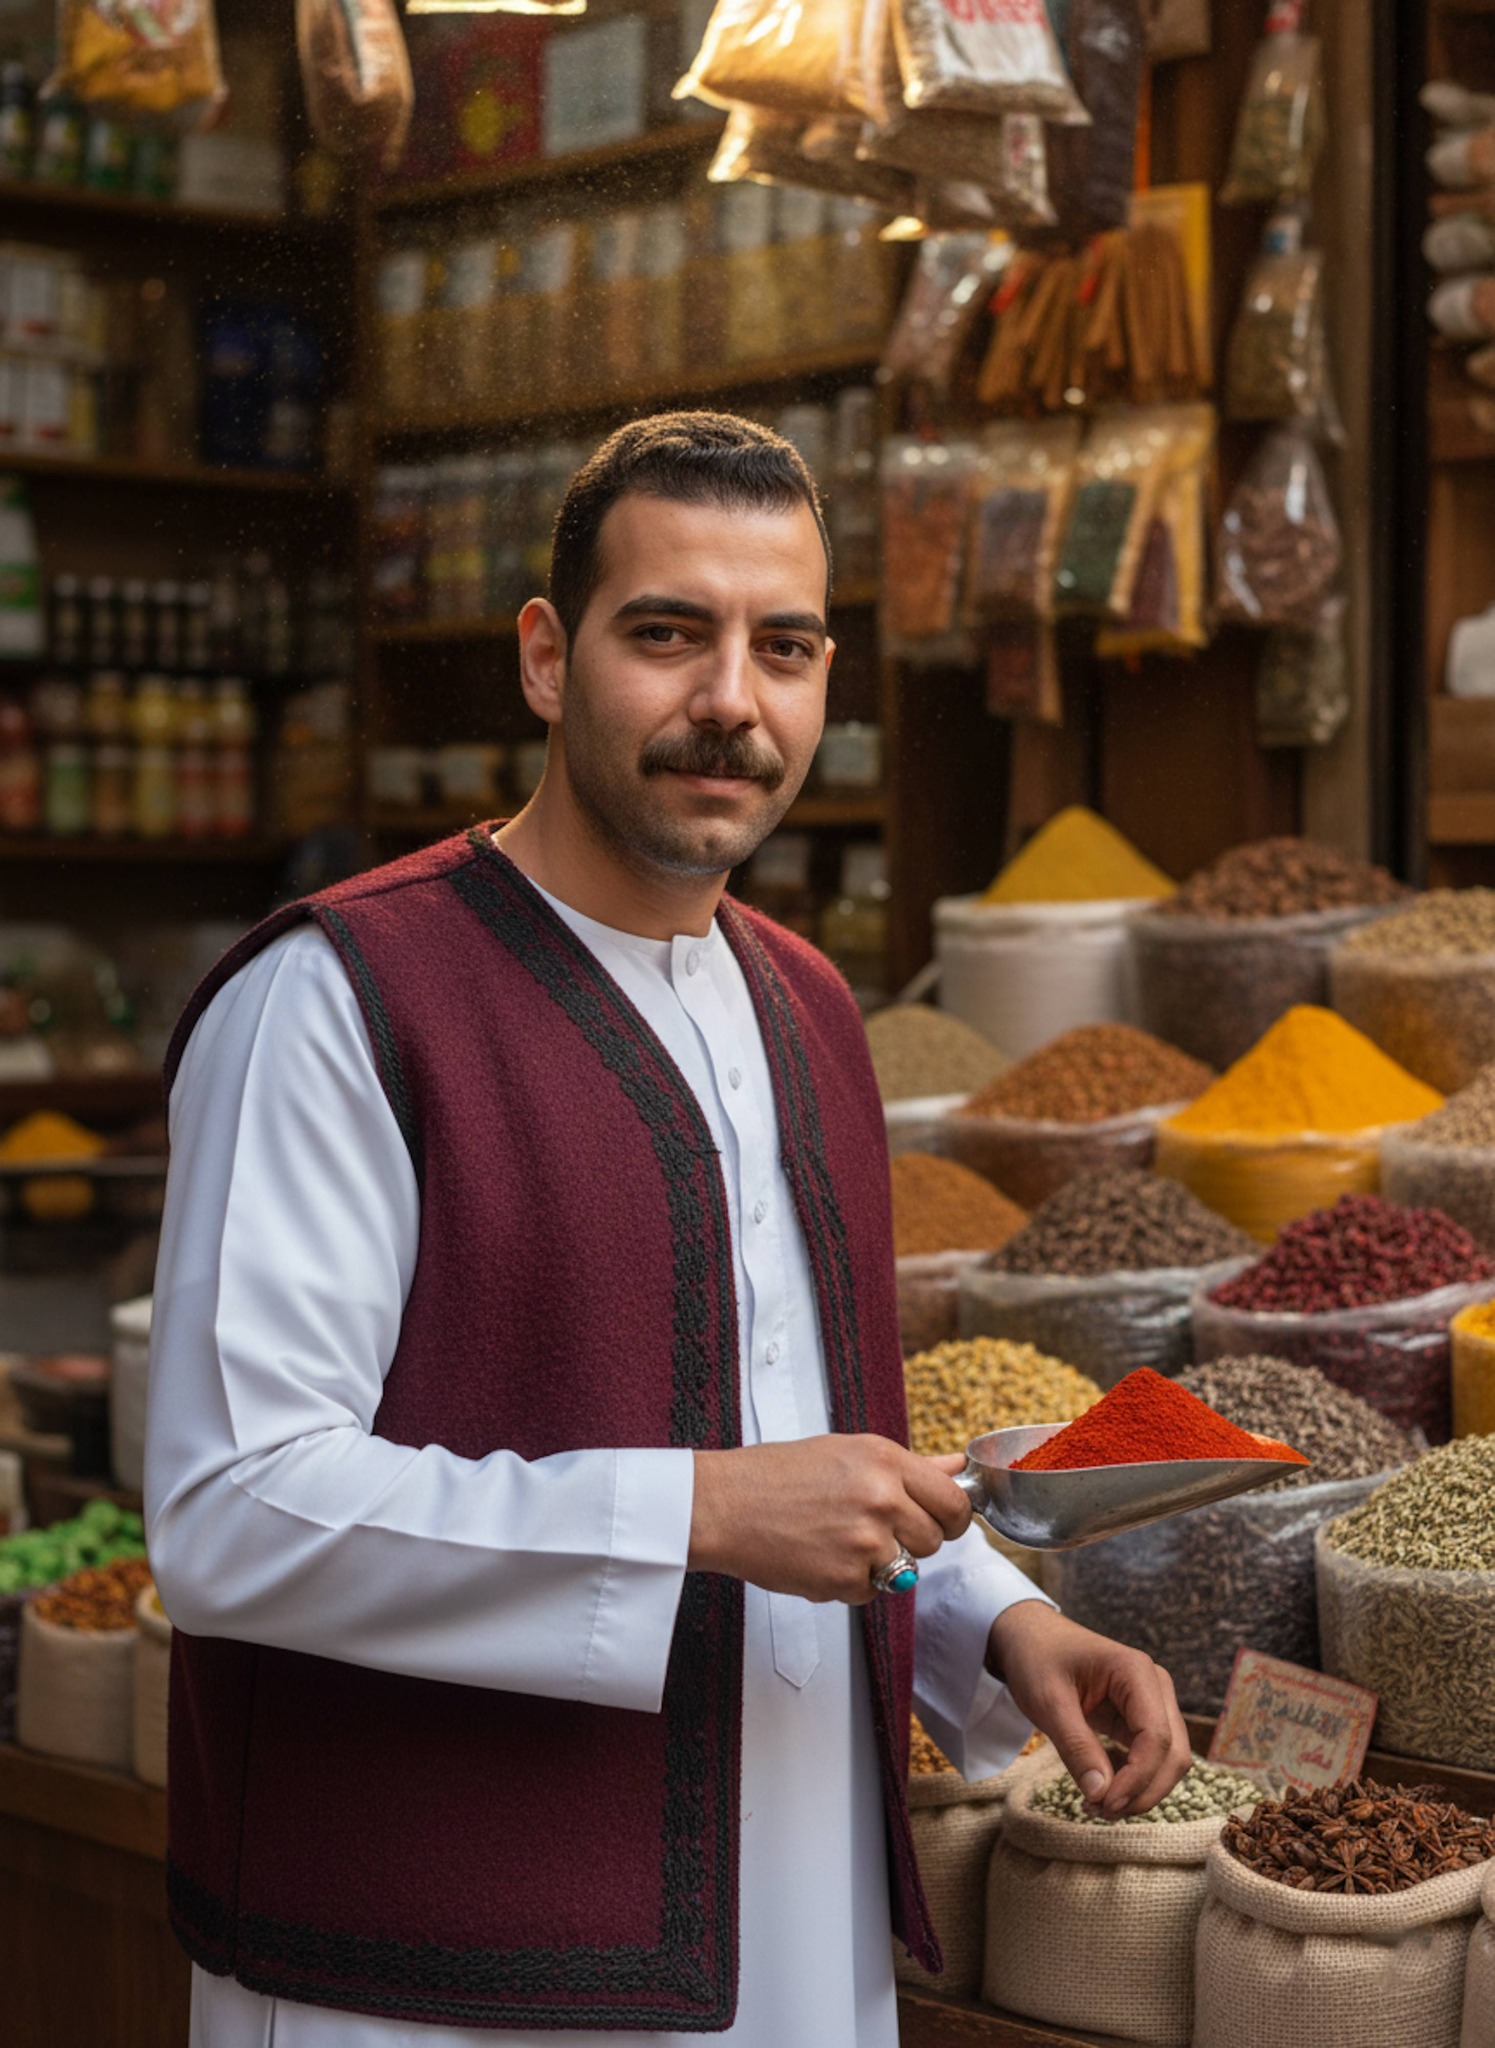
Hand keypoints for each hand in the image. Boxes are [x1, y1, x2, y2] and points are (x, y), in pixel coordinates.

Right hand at [689, 1436, 971, 1603]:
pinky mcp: (845, 1579)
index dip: (952, 1517)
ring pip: (906, 1569)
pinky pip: (870, 1592)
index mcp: (885, 1460)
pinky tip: (819, 1556)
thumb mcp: (847, 1452)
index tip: (940, 1521)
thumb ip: (909, 1466)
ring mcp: (865, 1541)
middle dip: (911, 1540)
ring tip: (839, 1539)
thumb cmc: (776, 1474)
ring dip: (881, 1563)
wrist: (723, 1504)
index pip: (954, 1502)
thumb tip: (956, 1468)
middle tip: (872, 1528)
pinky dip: (849, 1582)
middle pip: (935, 1540)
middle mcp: (881, 1498)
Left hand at [987, 1600, 1190, 1819]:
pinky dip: (1134, 1781)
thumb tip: (1102, 1795)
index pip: (1156, 1737)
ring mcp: (1152, 1702)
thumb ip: (1077, 1747)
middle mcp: (1155, 1686)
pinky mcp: (1140, 1719)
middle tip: (1100, 1812)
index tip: (1105, 1805)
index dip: (1138, 1779)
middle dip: (1143, 1791)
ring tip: (1097, 1806)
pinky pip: (1151, 1758)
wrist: (1028, 1638)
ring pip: (1168, 1761)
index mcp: (1136, 1672)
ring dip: (1141, 1791)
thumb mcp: (1048, 1702)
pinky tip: (1103, 1792)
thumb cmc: (1036, 1659)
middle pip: (1173, 1754)